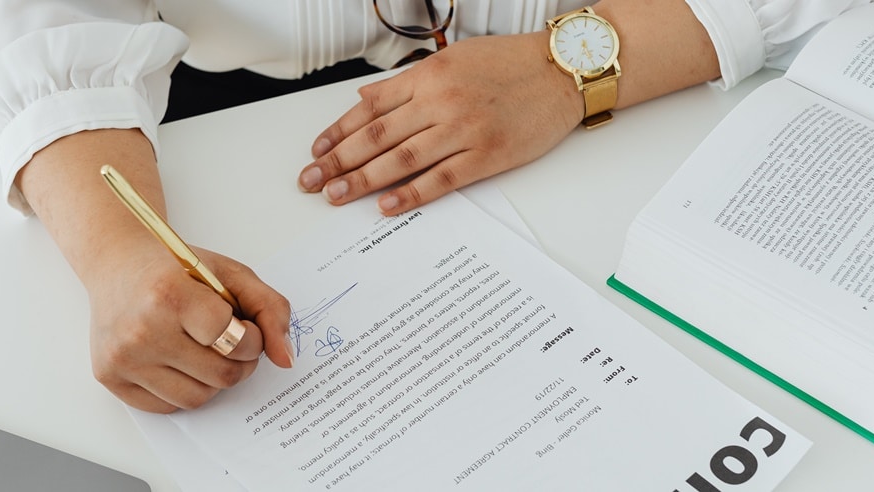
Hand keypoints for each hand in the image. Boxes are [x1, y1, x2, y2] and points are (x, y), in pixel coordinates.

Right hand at [86, 239, 292, 412]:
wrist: (117, 263)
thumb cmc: (175, 268)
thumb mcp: (230, 273)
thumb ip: (269, 309)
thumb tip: (286, 359)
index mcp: (170, 295)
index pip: (235, 340)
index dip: (252, 339)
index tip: (246, 328)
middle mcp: (141, 330)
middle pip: (221, 376)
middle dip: (240, 362)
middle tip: (232, 342)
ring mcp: (122, 358)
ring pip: (197, 398)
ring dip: (213, 380)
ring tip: (205, 350)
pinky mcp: (109, 377)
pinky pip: (167, 406)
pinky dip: (183, 389)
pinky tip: (179, 360)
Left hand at [297, 32, 582, 214]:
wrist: (562, 70)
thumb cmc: (510, 62)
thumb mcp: (453, 59)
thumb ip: (408, 82)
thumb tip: (367, 99)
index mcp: (428, 76)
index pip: (370, 108)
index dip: (338, 132)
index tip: (317, 151)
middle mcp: (440, 101)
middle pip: (376, 136)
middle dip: (338, 161)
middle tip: (312, 181)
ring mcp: (463, 129)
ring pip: (401, 159)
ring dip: (363, 181)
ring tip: (336, 195)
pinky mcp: (487, 155)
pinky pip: (441, 179)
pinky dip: (411, 194)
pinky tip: (386, 206)